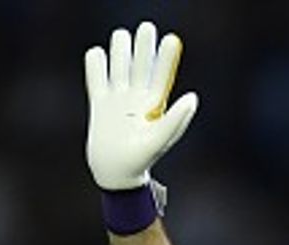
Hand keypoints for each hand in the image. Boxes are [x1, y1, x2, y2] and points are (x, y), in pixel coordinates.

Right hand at [84, 21, 198, 190]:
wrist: (115, 173)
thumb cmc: (141, 159)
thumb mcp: (160, 139)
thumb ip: (176, 120)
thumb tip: (193, 97)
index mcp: (154, 103)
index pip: (161, 75)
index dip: (166, 58)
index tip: (172, 40)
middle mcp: (137, 97)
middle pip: (139, 65)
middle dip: (143, 47)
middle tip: (146, 28)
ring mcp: (117, 98)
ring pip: (118, 67)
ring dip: (120, 51)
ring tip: (121, 35)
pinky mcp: (99, 103)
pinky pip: (96, 79)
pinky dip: (95, 65)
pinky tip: (97, 53)